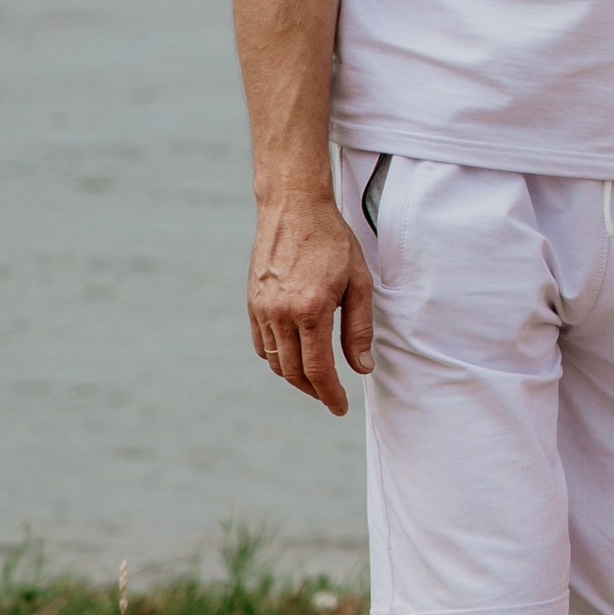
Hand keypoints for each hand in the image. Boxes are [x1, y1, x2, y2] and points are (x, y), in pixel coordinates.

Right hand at [249, 189, 374, 416]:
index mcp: (311, 309)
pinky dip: (278, 358)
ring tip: (317, 379)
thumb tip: (361, 367)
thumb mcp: (358, 282)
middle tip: (331, 397)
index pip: (318, 369)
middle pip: (294, 372)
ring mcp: (261, 309)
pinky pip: (262, 344)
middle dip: (314, 391)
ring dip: (295, 377)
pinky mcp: (252, 302)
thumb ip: (358, 328)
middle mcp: (280, 313)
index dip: (330, 394)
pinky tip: (295, 355)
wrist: (294, 207)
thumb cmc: (333, 241)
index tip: (340, 407)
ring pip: (275, 362)